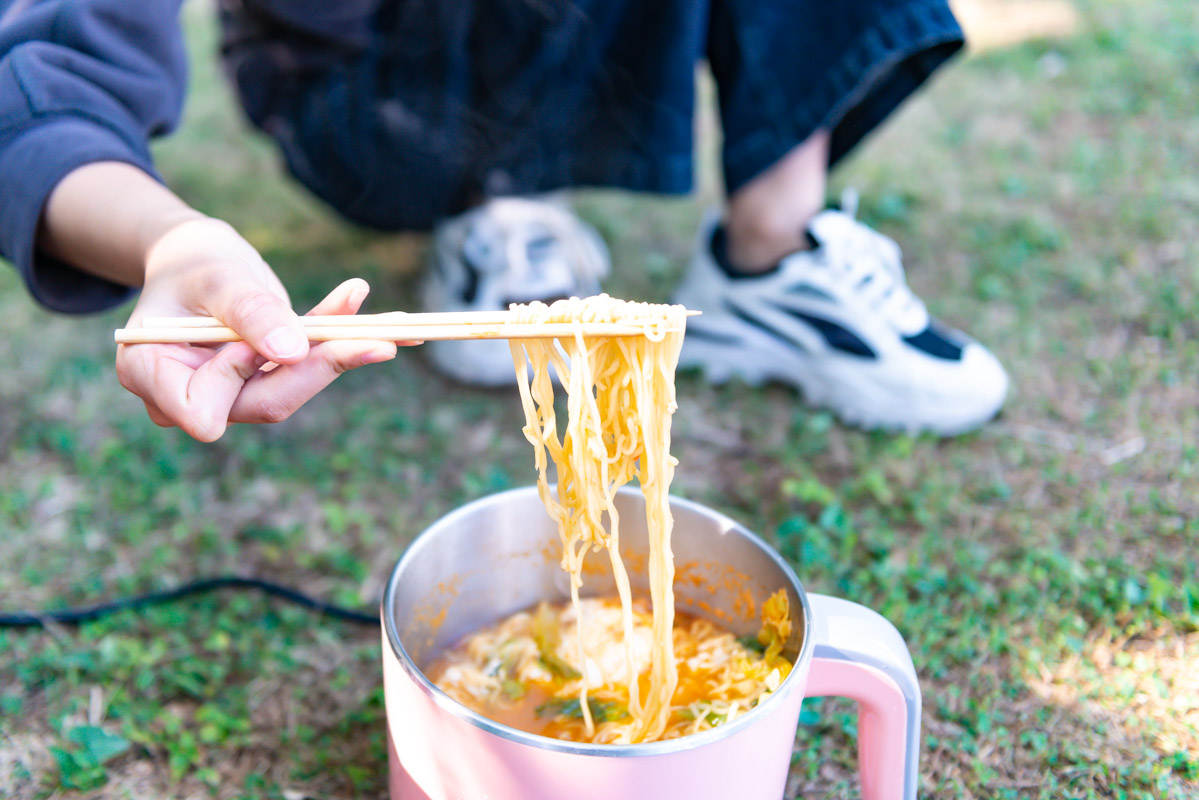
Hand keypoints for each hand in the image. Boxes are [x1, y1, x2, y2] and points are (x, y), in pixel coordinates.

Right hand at [116, 217, 410, 440]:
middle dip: (322, 369)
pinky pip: (309, 366)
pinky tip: (394, 328)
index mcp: (151, 376)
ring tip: (394, 329)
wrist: (196, 255)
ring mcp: (232, 393)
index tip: (268, 343)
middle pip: (263, 402)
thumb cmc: (193, 261)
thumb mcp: (218, 276)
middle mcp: (190, 397)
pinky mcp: (267, 381)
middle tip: (380, 341)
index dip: (236, 381)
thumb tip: (294, 352)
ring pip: (295, 386)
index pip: (201, 410)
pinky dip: (346, 342)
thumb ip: (249, 313)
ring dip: (345, 353)